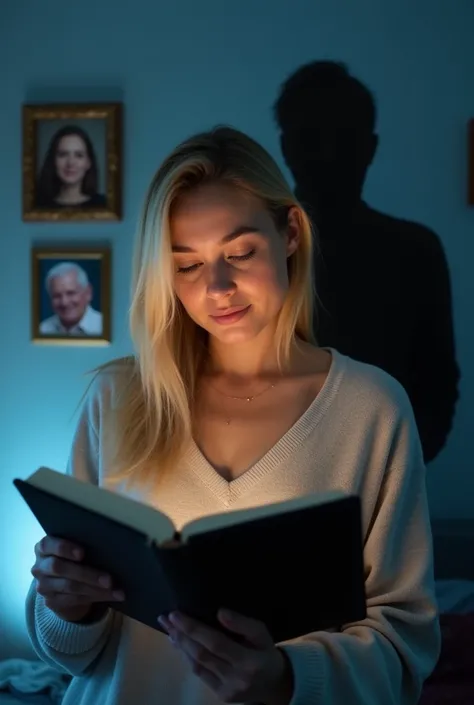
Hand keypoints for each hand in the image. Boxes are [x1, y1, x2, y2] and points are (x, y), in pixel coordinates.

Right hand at [31, 535, 124, 622]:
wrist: (62, 583)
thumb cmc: (72, 557)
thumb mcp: (72, 549)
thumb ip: (82, 545)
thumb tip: (109, 546)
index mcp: (43, 548)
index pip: (47, 545)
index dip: (63, 548)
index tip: (82, 553)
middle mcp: (39, 567)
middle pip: (59, 568)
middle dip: (86, 574)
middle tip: (109, 579)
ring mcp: (43, 586)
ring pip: (70, 587)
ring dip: (96, 589)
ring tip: (115, 590)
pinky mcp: (51, 602)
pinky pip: (75, 600)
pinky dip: (96, 597)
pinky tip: (112, 596)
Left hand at [158, 609, 293, 704]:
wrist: (275, 684)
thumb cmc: (266, 652)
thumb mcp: (262, 633)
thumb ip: (242, 623)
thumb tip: (219, 612)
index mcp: (249, 661)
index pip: (215, 643)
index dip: (193, 629)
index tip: (176, 614)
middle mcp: (236, 678)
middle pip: (201, 655)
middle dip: (181, 635)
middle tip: (166, 618)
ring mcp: (226, 690)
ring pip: (197, 665)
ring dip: (180, 646)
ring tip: (169, 629)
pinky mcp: (220, 696)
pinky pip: (199, 674)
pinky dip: (187, 657)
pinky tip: (180, 644)